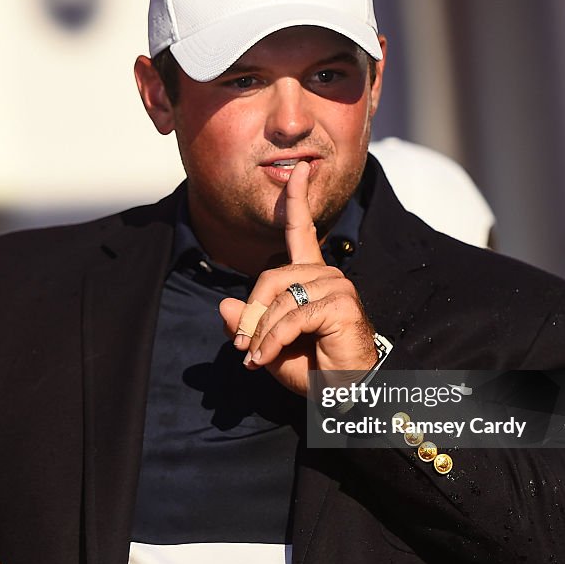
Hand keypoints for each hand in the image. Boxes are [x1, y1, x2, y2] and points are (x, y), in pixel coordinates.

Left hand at [218, 161, 377, 396]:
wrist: (341, 394)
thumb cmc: (312, 369)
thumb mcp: (268, 345)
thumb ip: (248, 324)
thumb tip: (224, 308)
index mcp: (311, 276)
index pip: (302, 230)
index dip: (298, 199)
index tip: (299, 169)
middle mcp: (326, 274)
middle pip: (270, 276)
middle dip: (251, 314)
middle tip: (242, 348)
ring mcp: (337, 286)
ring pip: (279, 298)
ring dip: (262, 334)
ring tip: (258, 358)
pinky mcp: (340, 303)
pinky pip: (291, 317)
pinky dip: (273, 340)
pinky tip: (268, 358)